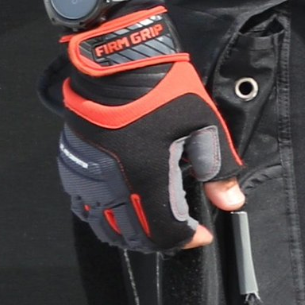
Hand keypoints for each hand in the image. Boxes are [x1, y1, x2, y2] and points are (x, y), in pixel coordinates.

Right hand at [54, 3, 244, 250]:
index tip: (199, 235)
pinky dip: (101, 216)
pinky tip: (120, 207)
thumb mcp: (204, 126)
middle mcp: (111, 185)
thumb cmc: (164, 91)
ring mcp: (87, 177)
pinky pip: (82, 206)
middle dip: (158, 241)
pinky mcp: (72, 165)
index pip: (163, 232)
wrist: (117, 63)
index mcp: (145, 178)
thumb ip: (219, 169)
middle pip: (131, 237)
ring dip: (128, 233)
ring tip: (150, 225)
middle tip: (178, 232)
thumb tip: (232, 203)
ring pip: (102, 226)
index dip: (184, 240)